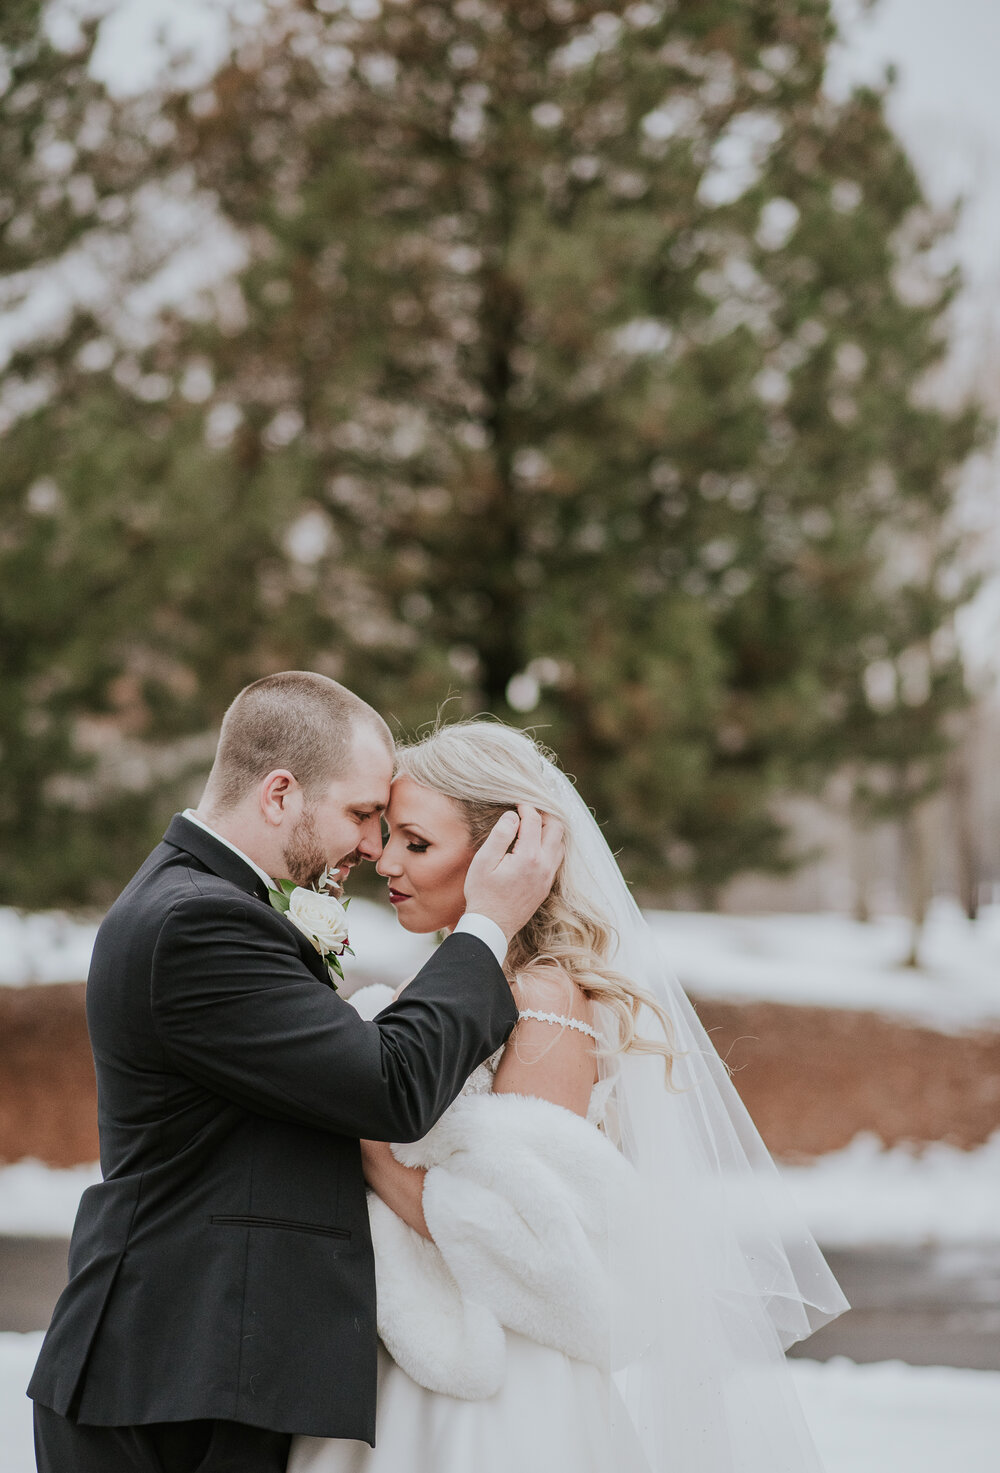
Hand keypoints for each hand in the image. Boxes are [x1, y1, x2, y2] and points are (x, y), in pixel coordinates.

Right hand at [463, 805, 563, 942]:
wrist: (492, 926)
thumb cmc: (482, 893)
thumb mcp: (484, 861)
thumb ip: (500, 835)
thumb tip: (512, 816)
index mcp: (528, 857)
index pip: (534, 821)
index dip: (526, 808)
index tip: (517, 804)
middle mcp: (544, 865)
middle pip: (556, 828)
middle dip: (544, 815)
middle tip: (528, 811)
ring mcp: (548, 876)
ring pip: (560, 843)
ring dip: (550, 830)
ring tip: (533, 826)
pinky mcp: (547, 885)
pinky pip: (558, 858)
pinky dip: (551, 845)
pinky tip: (536, 845)